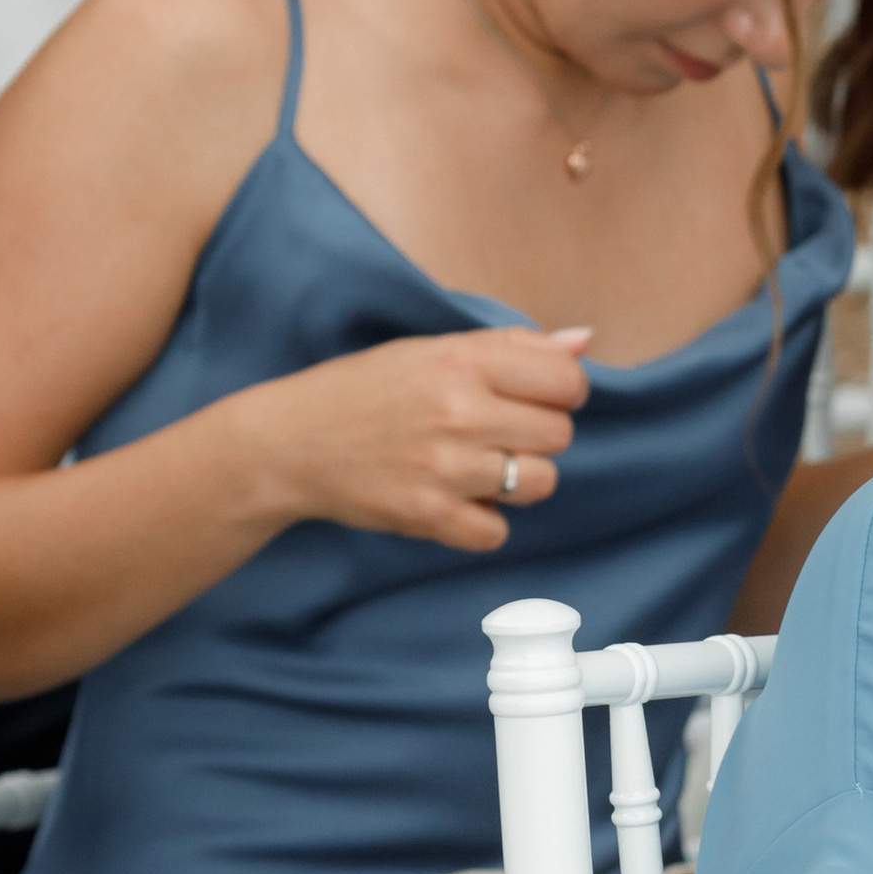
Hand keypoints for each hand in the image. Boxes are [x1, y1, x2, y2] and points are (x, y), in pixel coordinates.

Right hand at [243, 323, 591, 549]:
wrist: (289, 442)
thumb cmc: (366, 389)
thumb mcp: (432, 350)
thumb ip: (512, 345)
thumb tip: (584, 342)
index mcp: (462, 361)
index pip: (567, 380)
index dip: (561, 390)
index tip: (536, 396)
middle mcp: (458, 411)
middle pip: (560, 434)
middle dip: (536, 435)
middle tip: (495, 432)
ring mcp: (444, 467)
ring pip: (539, 483)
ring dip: (517, 479)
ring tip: (477, 466)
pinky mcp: (426, 516)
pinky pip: (496, 532)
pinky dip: (482, 521)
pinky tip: (455, 499)